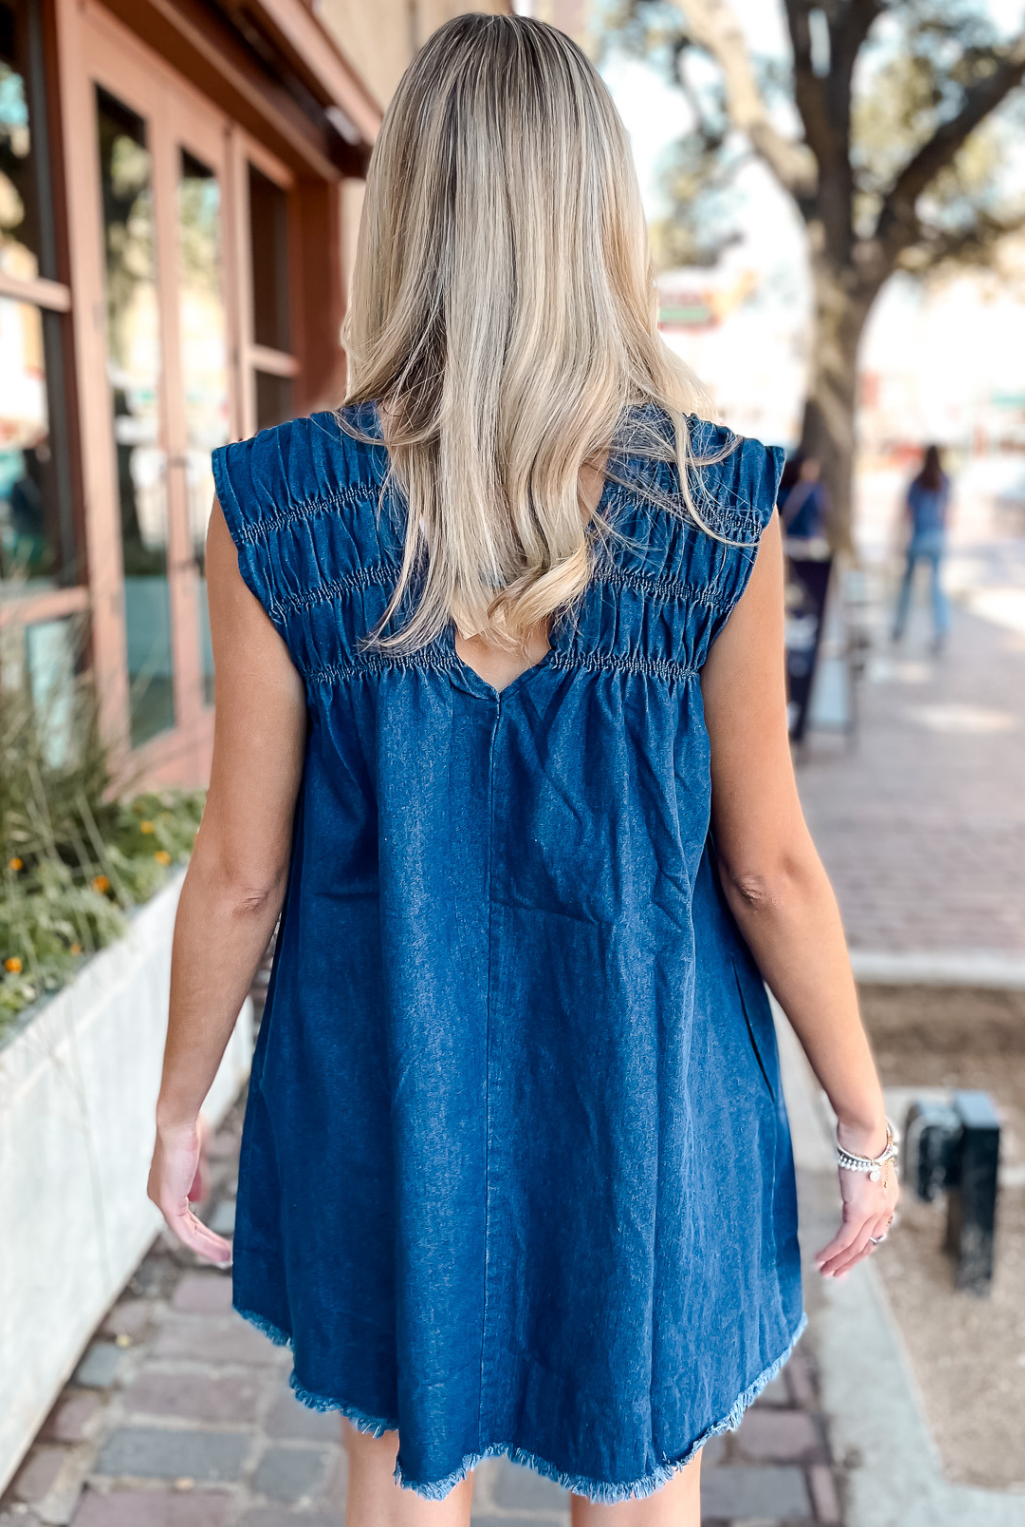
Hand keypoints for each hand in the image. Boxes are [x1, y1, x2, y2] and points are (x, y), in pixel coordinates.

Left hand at [147, 1111, 232, 1264]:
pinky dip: (204, 1244)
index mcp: (166, 1183)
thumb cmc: (188, 1128)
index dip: (201, 1227)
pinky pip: (187, 1232)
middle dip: (205, 1241)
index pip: (184, 1213)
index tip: (216, 1236)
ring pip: (187, 1233)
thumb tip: (201, 1195)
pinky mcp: (168, 1204)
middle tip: (223, 1253)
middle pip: (185, 1227)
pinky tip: (221, 1251)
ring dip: (208, 1247)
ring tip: (226, 1257)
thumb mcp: (197, 1156)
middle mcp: (160, 1195)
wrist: (178, 1122)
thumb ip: (198, 1176)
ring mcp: (162, 1201)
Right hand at [814, 1152, 899, 1279]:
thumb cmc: (863, 1141)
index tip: (849, 1259)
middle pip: (868, 1245)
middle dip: (850, 1262)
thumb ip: (864, 1182)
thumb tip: (854, 1183)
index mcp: (889, 1201)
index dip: (863, 1249)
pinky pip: (844, 1240)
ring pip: (856, 1247)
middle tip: (836, 1275)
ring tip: (824, 1272)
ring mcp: (873, 1213)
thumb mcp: (867, 1166)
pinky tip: (820, 1259)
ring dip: (838, 1262)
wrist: (865, 1133)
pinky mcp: (858, 1212)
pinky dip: (831, 1252)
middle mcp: (886, 1211)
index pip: (876, 1233)